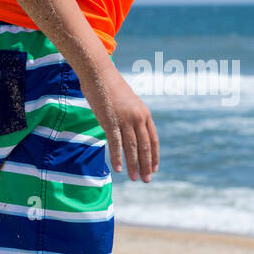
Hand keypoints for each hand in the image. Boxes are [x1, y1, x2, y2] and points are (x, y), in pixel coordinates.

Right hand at [78, 63, 158, 182]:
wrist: (99, 73)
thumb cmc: (111, 87)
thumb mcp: (128, 103)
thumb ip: (132, 117)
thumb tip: (131, 130)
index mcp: (145, 113)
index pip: (153, 139)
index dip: (154, 156)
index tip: (154, 169)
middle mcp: (138, 117)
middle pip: (145, 146)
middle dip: (146, 165)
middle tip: (146, 180)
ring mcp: (125, 119)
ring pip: (132, 147)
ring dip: (133, 165)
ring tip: (134, 178)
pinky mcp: (110, 121)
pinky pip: (116, 143)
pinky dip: (118, 157)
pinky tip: (119, 169)